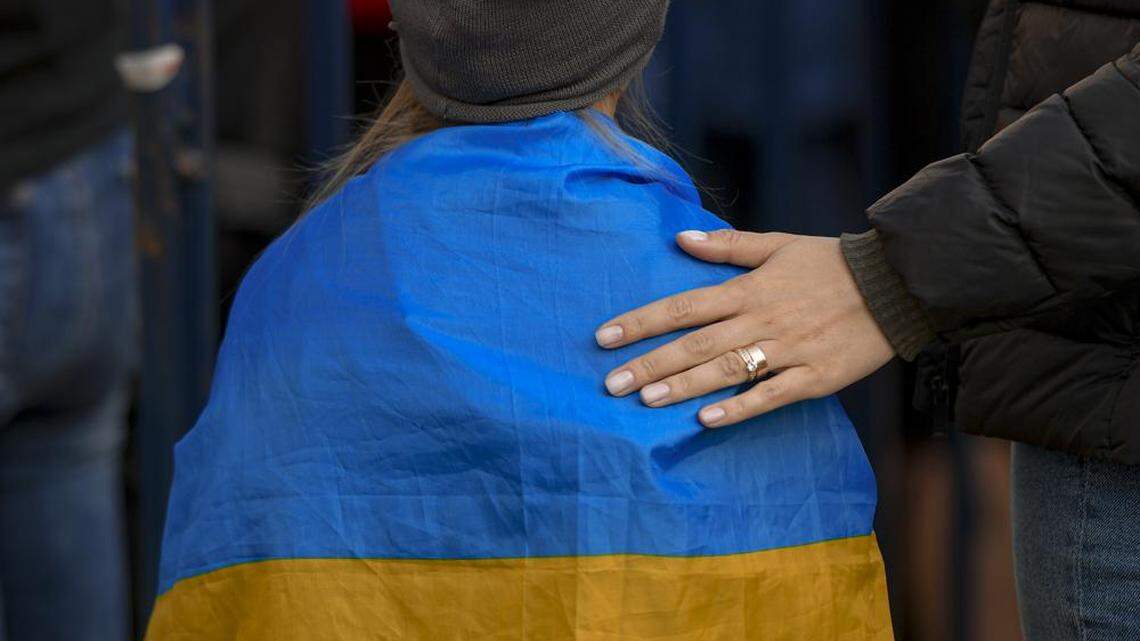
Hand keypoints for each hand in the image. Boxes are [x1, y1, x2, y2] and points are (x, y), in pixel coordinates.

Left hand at [594, 230, 894, 427]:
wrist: (896, 284)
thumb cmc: (831, 264)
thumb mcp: (778, 244)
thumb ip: (728, 246)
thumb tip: (681, 237)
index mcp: (748, 290)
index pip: (682, 306)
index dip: (641, 322)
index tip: (604, 337)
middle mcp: (761, 320)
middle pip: (695, 343)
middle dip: (649, 363)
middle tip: (610, 383)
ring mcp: (788, 351)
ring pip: (726, 370)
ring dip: (683, 386)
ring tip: (644, 401)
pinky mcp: (815, 378)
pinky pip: (770, 396)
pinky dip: (738, 408)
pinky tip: (705, 420)